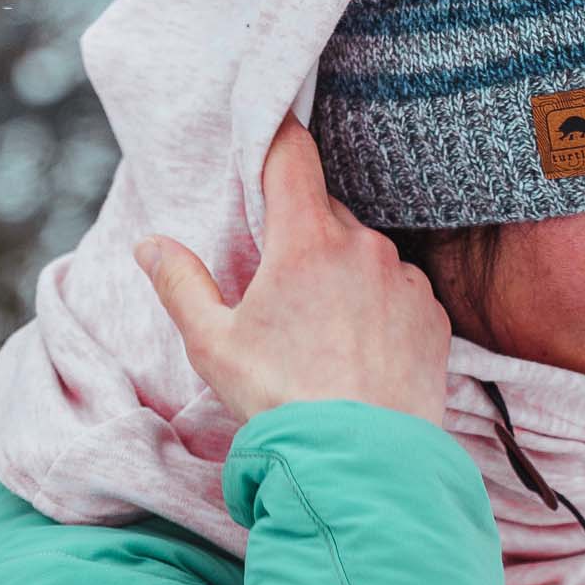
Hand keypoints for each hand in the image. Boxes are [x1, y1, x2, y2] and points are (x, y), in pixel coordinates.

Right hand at [133, 112, 453, 428]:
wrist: (362, 462)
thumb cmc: (282, 401)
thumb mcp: (214, 345)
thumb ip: (180, 284)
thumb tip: (150, 245)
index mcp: (308, 239)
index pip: (292, 156)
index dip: (277, 134)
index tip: (270, 122)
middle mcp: (365, 247)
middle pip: (326, 212)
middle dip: (300, 233)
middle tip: (279, 283)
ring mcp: (406, 280)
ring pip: (366, 254)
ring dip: (344, 272)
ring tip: (322, 331)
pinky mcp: (434, 317)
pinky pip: (400, 291)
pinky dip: (379, 305)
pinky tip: (359, 348)